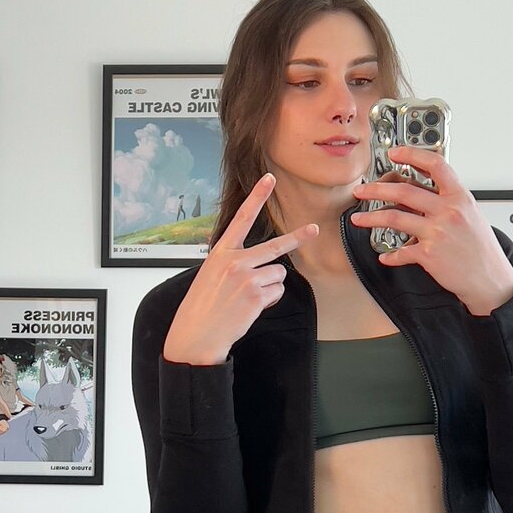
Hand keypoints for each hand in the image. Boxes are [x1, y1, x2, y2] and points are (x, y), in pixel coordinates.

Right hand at [163, 173, 318, 363]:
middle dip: (297, 238)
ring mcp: (247, 278)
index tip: (270, 179)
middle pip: (275, 246)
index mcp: (221, 252)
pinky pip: (277, 292)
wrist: (198, 332)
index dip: (257, 197)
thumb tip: (261, 263)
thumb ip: (232, 261)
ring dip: (270, 286)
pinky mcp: (256, 295)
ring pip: (278, 274)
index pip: (242, 218)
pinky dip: (270, 300)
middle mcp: (235, 261)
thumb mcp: (210, 274)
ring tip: (249, 296)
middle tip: (313, 229)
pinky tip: (252, 306)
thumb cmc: (203, 305)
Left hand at [350, 145, 512, 315]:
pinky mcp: (429, 255)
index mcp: (459, 197)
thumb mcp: (471, 214)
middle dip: (376, 189)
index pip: (435, 165)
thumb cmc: (481, 248)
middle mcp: (447, 212)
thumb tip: (425, 191)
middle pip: (404, 191)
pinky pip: (401, 252)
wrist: (490, 278)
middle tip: (362, 190)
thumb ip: (448, 201)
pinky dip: (390, 256)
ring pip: (394, 219)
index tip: (395, 153)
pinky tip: (386, 257)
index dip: (412, 155)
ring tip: (358, 219)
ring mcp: (437, 233)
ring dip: (371, 218)